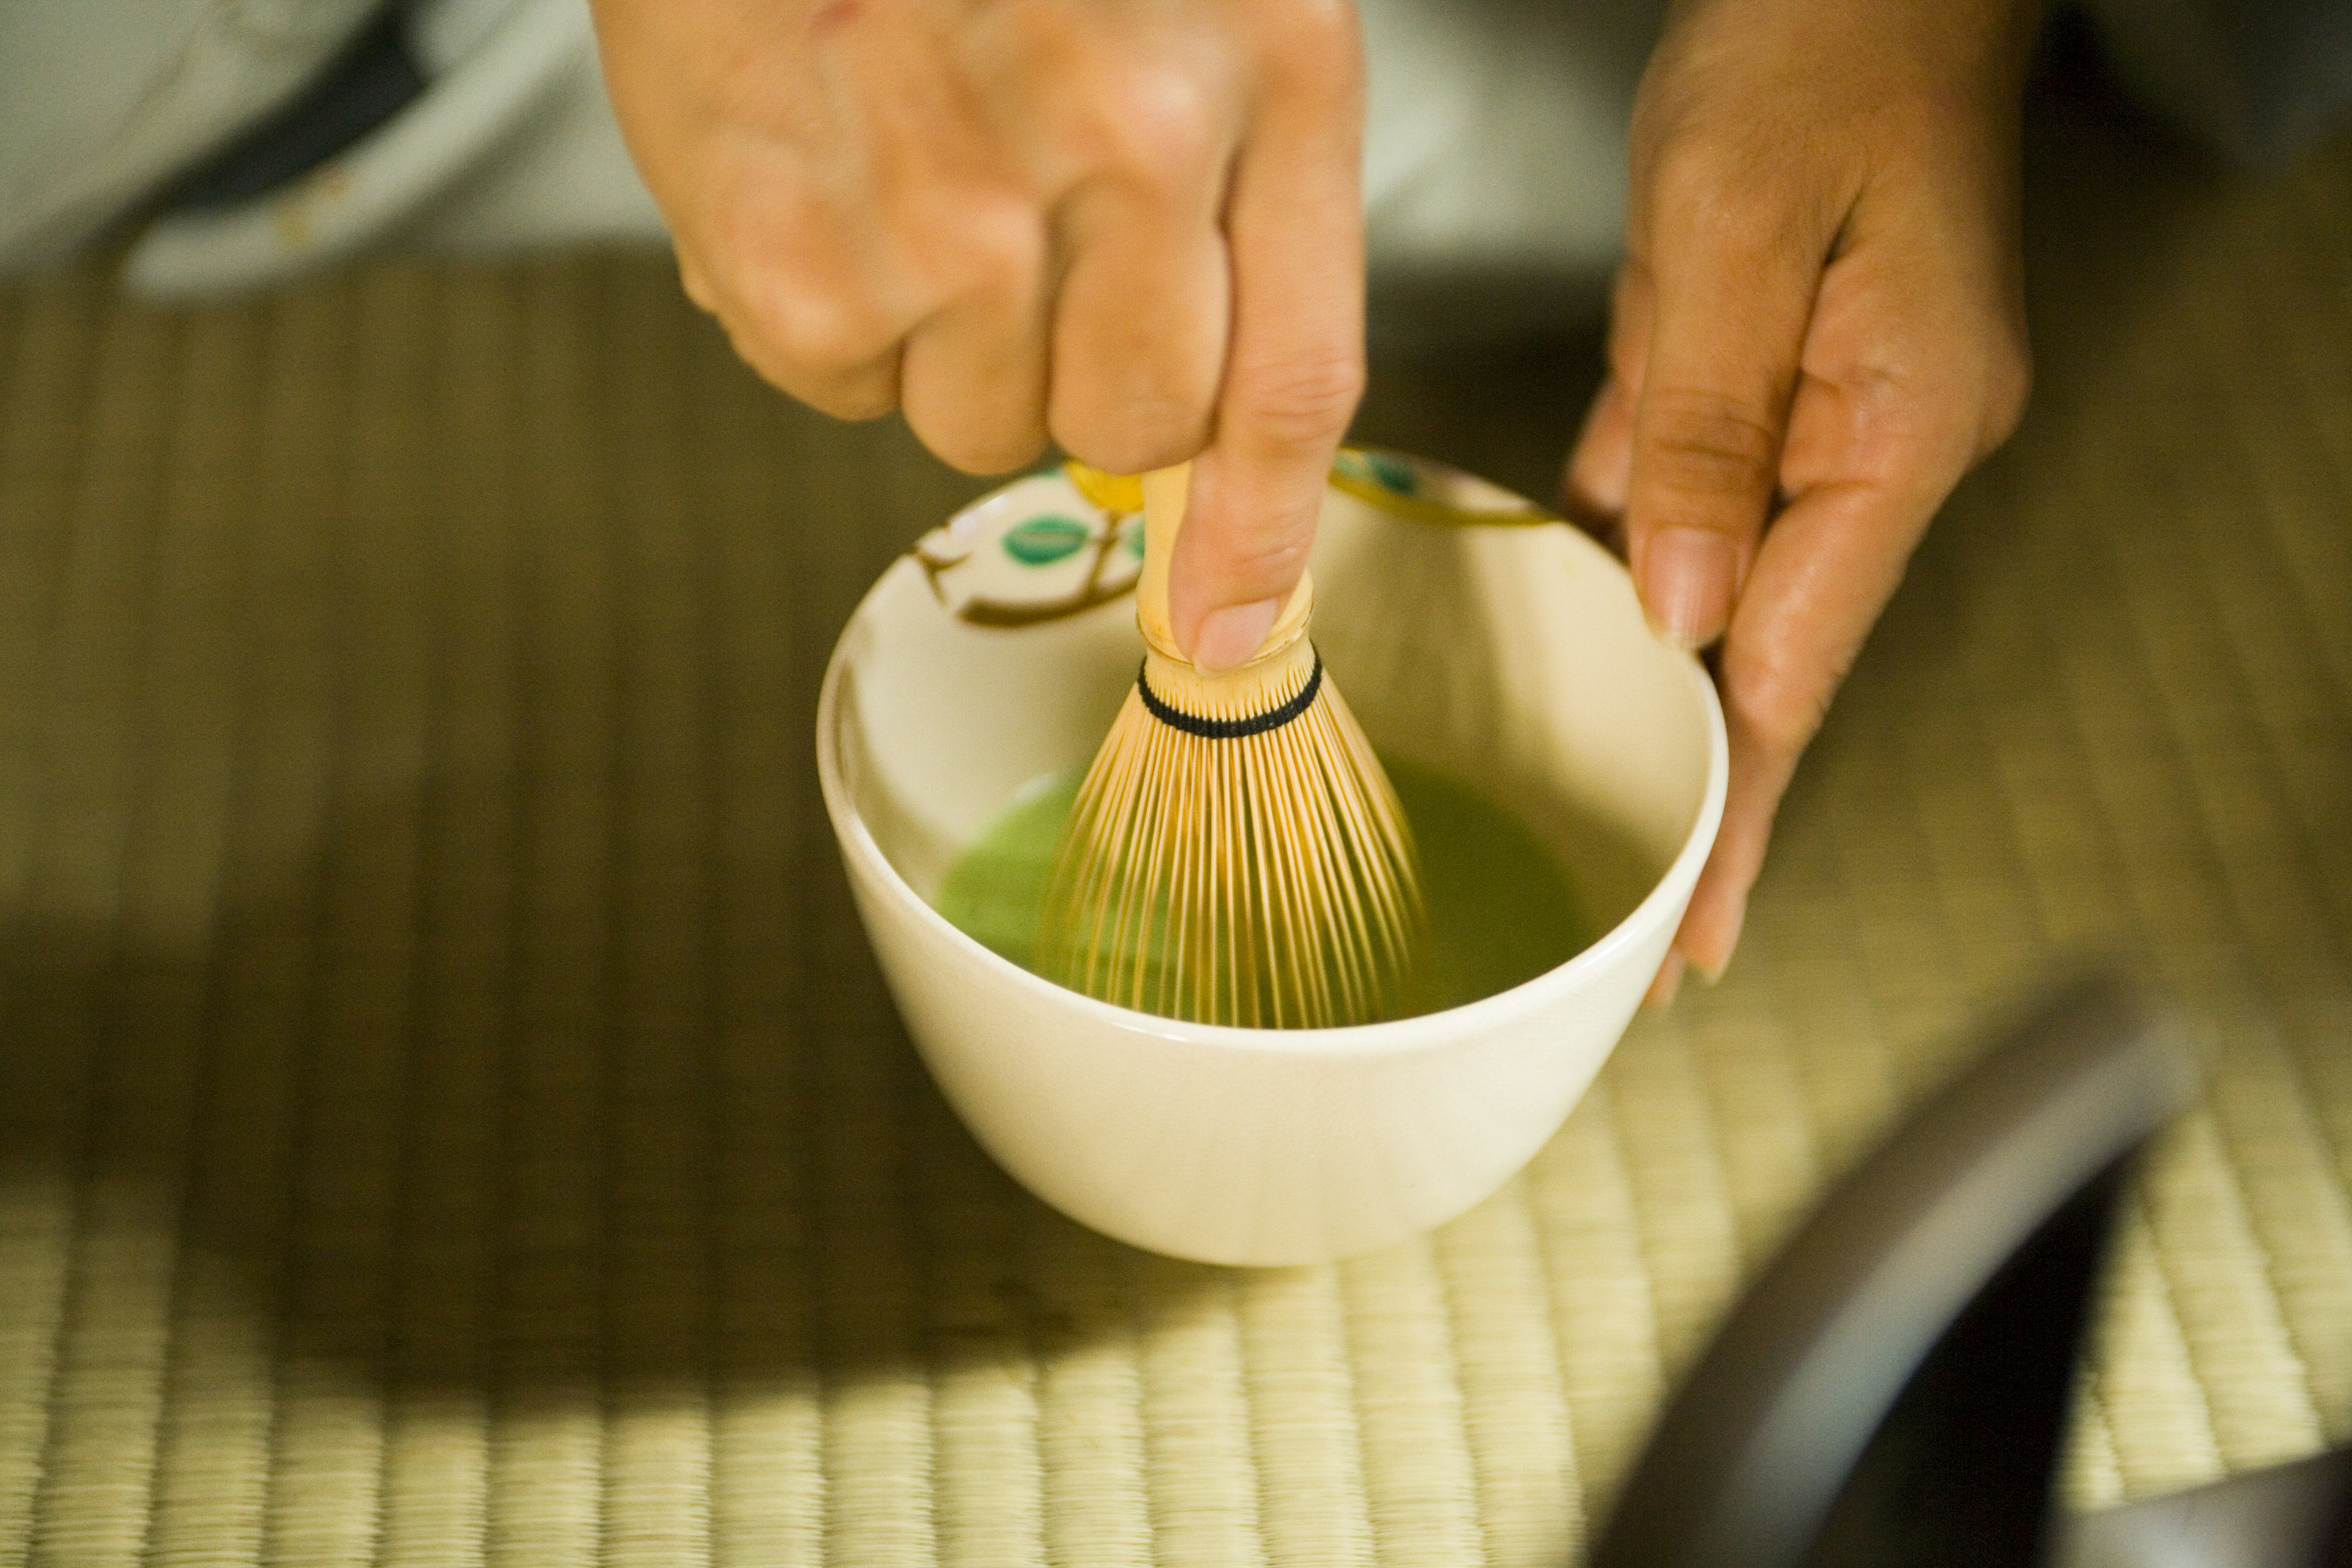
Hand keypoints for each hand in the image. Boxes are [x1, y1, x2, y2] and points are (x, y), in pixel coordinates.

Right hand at [590, 0, 1367, 670]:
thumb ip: (1229, 208)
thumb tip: (1199, 474)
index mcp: (1265, 63)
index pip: (1293, 379)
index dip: (1260, 534)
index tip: (1231, 626)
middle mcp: (1128, 140)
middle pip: (1131, 426)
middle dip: (1080, 380)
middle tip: (1016, 249)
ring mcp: (959, 211)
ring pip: (978, 424)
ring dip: (946, 342)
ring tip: (904, 174)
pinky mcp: (803, 256)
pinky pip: (838, 389)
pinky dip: (825, 318)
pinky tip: (820, 177)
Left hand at [1565, 0, 2038, 1002]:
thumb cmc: (1817, 53)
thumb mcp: (1726, 231)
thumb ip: (1696, 427)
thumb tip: (1675, 610)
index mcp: (1892, 431)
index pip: (1801, 668)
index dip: (1741, 812)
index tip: (1697, 933)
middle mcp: (1884, 449)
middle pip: (1778, 658)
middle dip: (1712, 793)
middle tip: (1654, 940)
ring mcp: (1841, 422)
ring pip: (1736, 589)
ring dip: (1672, 694)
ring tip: (1621, 826)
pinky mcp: (1790, 384)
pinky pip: (1708, 499)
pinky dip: (1652, 559)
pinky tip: (1591, 619)